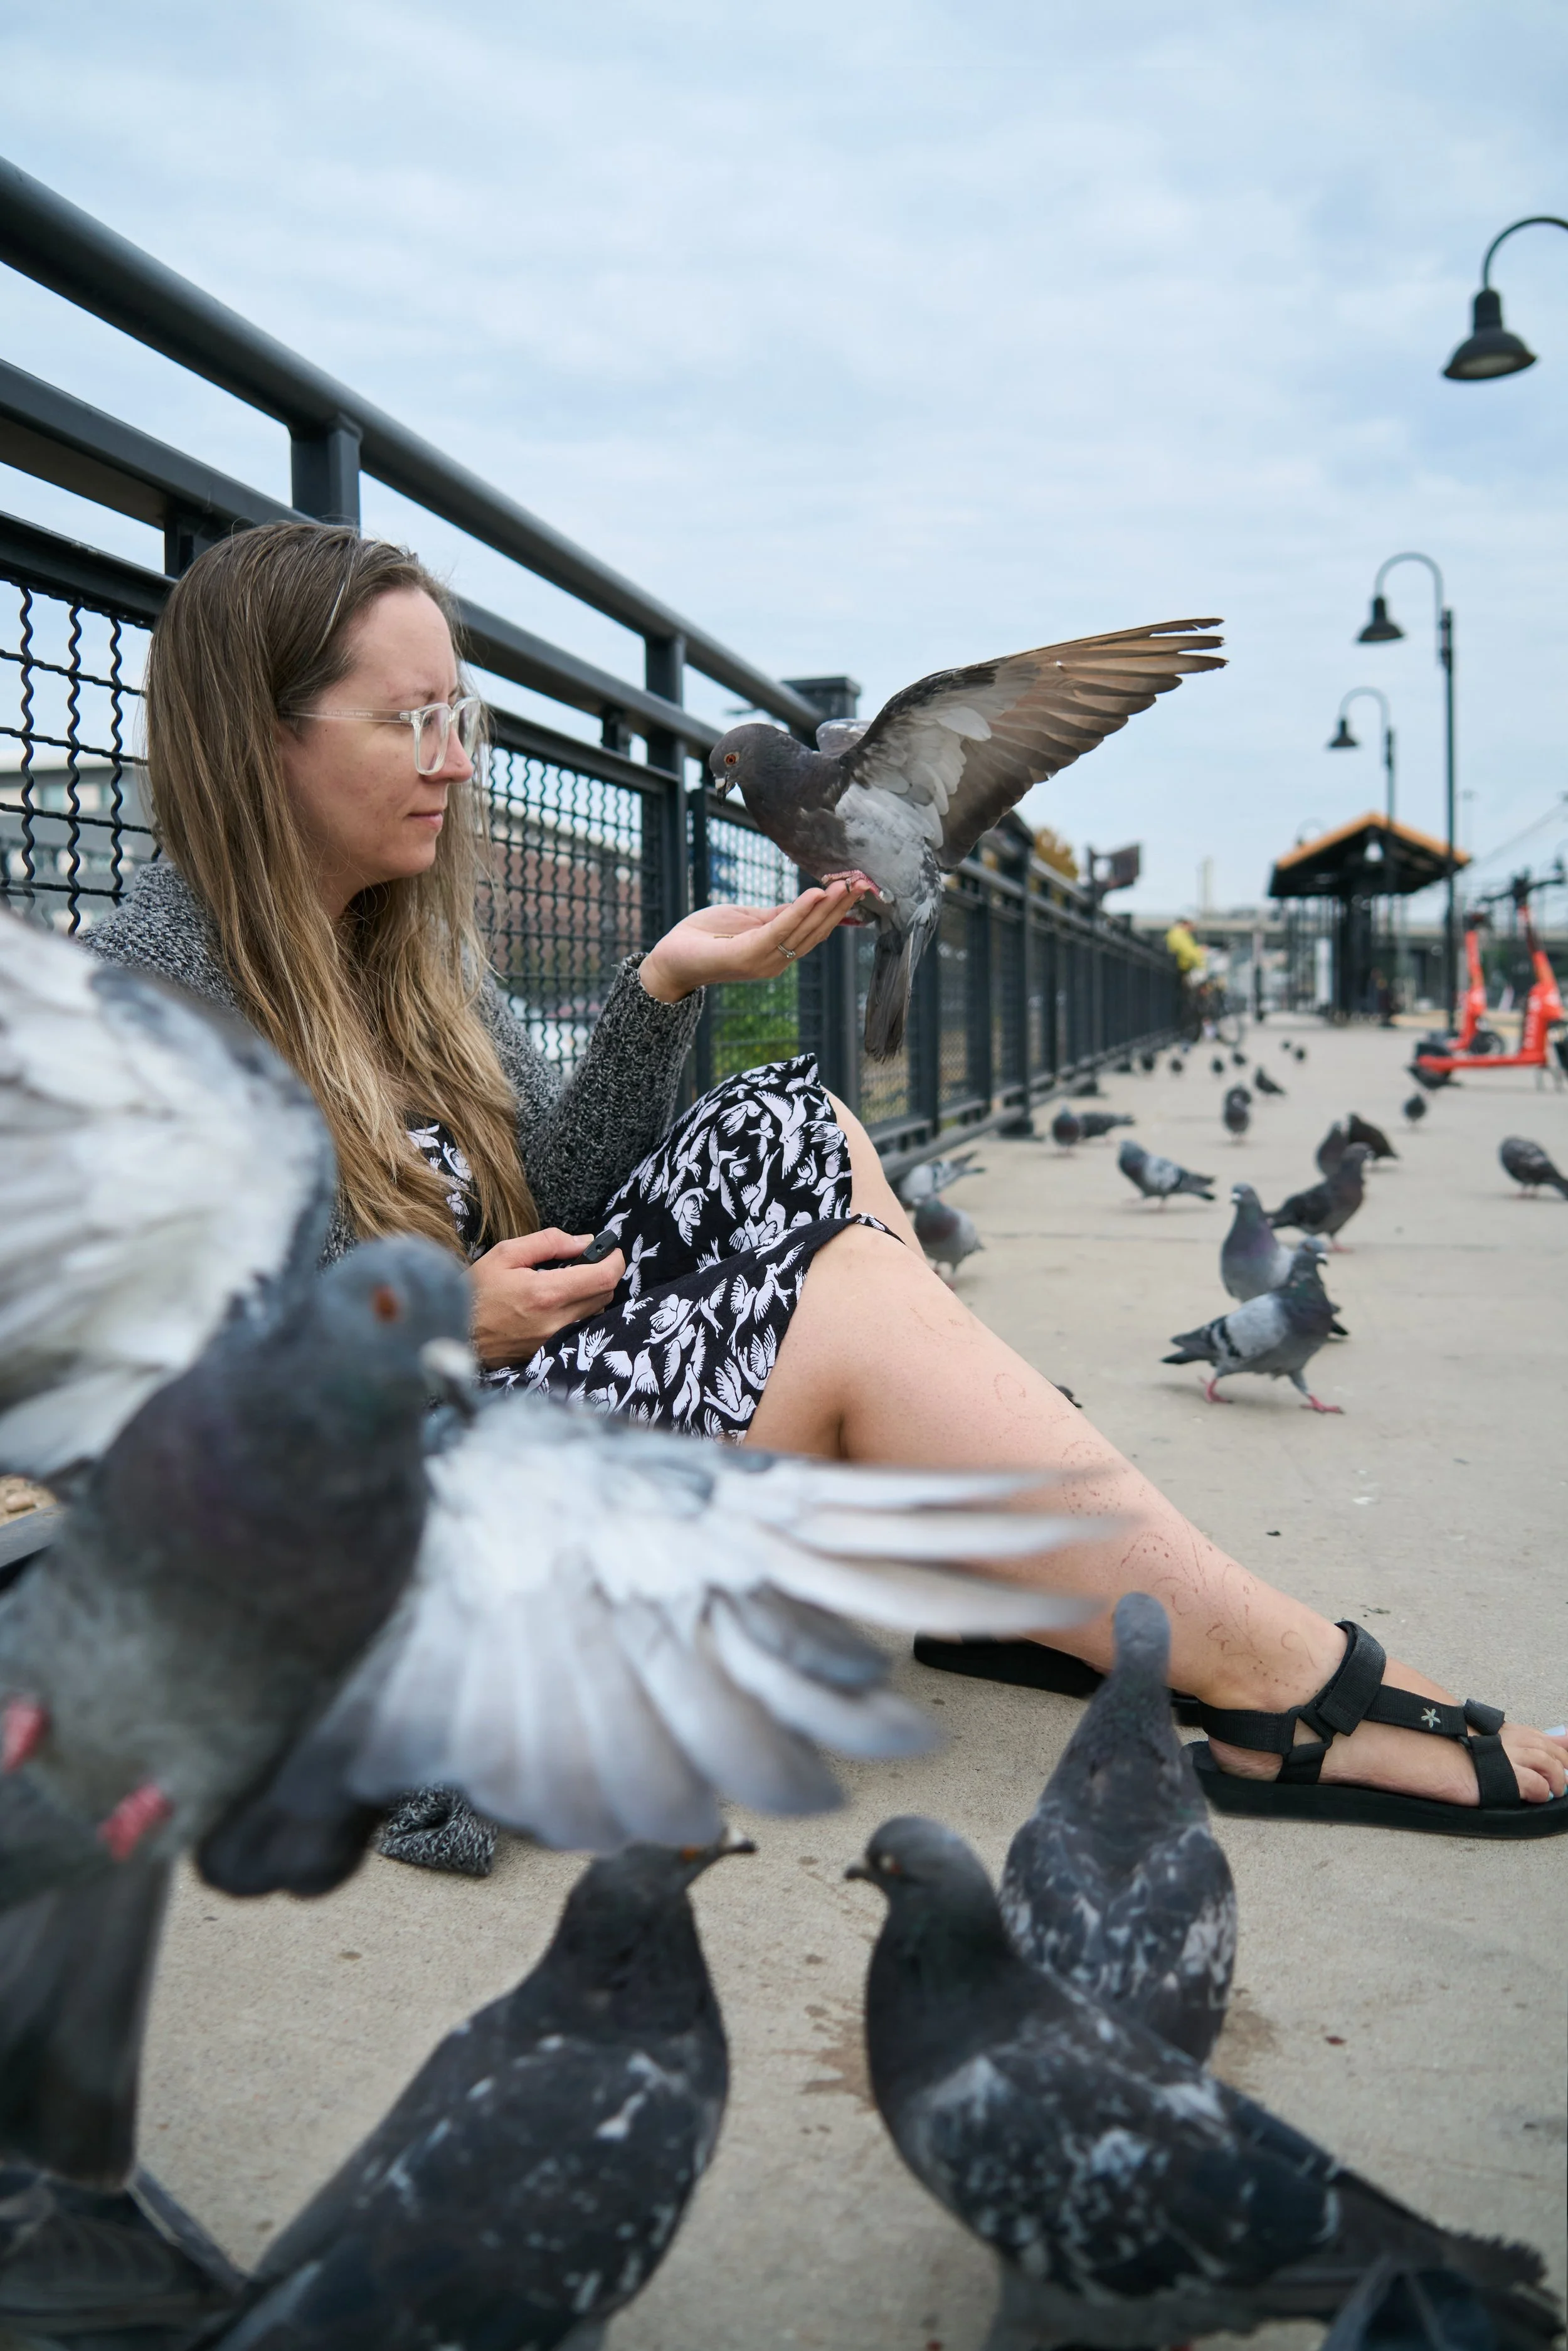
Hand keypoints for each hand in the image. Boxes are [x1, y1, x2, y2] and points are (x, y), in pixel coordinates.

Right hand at [469, 1228, 625, 1367]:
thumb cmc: (474, 1292)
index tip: (610, 1249)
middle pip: (605, 1295)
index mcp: (546, 1293)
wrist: (453, 1334)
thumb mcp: (505, 1254)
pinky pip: (579, 1328)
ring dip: (592, 1294)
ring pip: (595, 1313)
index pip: (604, 1277)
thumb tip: (583, 1241)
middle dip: (603, 1274)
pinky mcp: (550, 1352)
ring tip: (568, 1282)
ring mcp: (555, 1340)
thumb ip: (548, 1242)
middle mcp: (557, 1320)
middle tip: (585, 1262)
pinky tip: (558, 1303)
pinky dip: (579, 1312)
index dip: (614, 1260)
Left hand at [638, 882, 869, 1002]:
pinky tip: (814, 893)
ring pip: (804, 931)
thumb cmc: (705, 938)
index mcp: (778, 952)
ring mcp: (765, 961)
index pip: (815, 929)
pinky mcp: (748, 955)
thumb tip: (809, 900)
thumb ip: (778, 914)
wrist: (670, 959)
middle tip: (863, 881)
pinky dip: (799, 911)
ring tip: (845, 884)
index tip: (857, 887)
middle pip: (817, 931)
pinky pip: (780, 930)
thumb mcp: (749, 920)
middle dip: (841, 906)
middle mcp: (777, 961)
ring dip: (827, 906)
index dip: (838, 909)